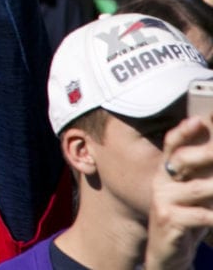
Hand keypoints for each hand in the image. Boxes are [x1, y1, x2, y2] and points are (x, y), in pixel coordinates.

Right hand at [146, 116, 212, 269]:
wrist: (168, 252)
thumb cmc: (189, 216)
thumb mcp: (197, 191)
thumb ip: (203, 169)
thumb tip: (209, 135)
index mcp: (168, 169)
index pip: (174, 143)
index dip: (185, 130)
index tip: (201, 119)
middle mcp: (162, 180)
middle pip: (183, 158)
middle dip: (208, 151)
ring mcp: (164, 200)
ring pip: (198, 188)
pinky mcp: (169, 220)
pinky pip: (201, 215)